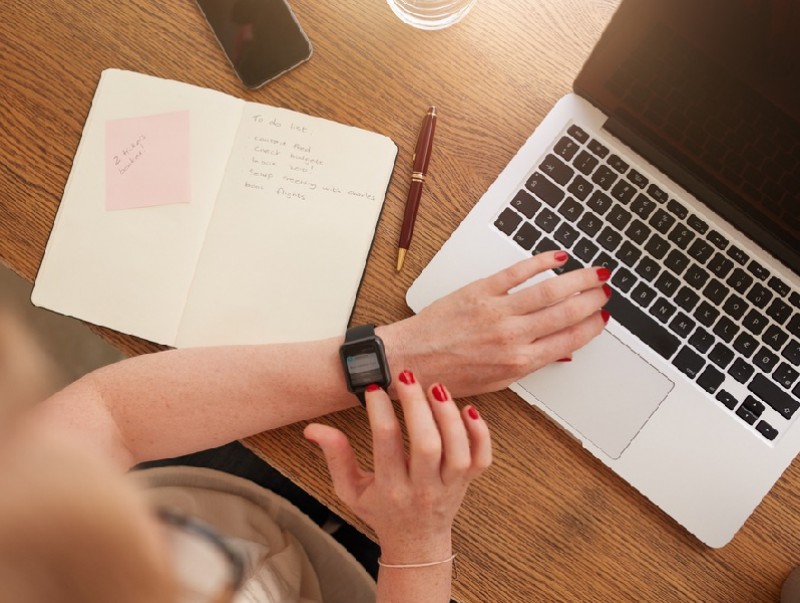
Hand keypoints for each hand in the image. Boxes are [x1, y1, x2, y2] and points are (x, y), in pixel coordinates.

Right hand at [304, 370, 490, 561]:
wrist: (416, 545)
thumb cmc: (382, 512)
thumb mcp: (350, 490)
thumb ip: (335, 457)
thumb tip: (314, 429)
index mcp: (390, 489)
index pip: (386, 444)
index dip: (380, 411)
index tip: (374, 388)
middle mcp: (422, 488)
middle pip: (426, 444)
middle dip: (416, 406)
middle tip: (406, 377)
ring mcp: (449, 486)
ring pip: (457, 450)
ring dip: (448, 415)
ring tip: (436, 387)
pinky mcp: (468, 483)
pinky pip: (481, 459)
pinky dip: (481, 434)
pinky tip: (469, 409)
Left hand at [379, 250, 610, 396]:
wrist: (410, 360)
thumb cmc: (448, 374)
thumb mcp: (495, 382)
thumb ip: (530, 363)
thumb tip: (560, 351)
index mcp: (519, 362)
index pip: (570, 340)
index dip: (592, 326)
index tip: (604, 317)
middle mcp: (512, 336)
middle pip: (566, 312)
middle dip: (592, 300)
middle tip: (605, 291)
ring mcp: (497, 311)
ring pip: (550, 290)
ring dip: (578, 279)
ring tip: (594, 273)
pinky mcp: (480, 291)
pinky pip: (518, 272)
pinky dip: (541, 261)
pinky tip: (557, 256)